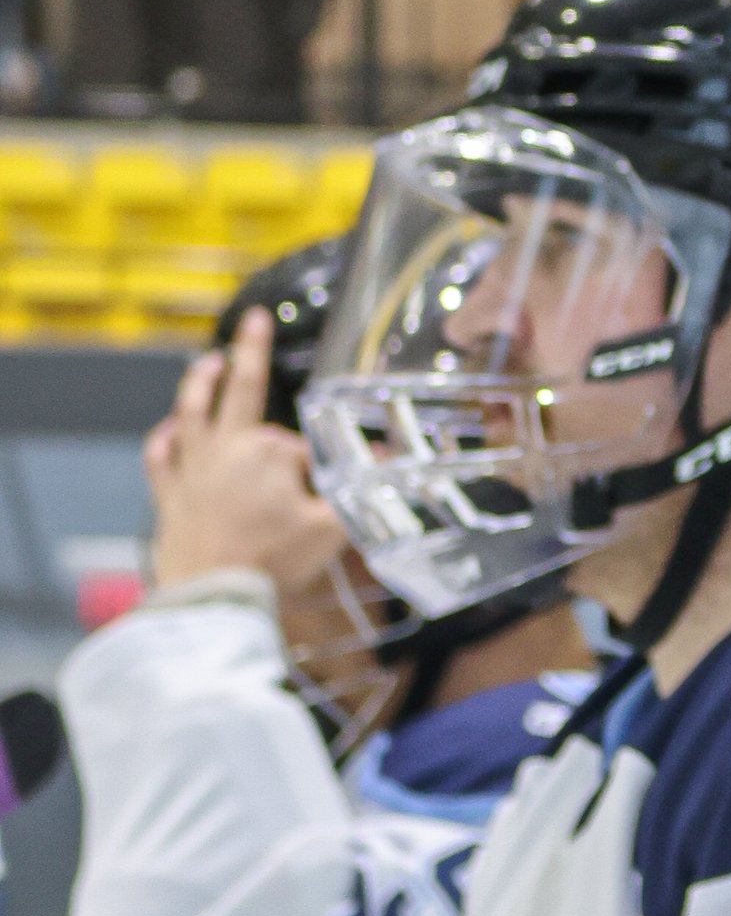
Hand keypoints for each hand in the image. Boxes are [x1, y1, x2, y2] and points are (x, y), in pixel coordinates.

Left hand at [145, 309, 344, 594]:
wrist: (212, 595)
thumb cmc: (271, 562)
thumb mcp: (329, 529)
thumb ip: (356, 490)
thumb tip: (384, 459)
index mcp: (268, 452)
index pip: (298, 449)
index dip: (312, 474)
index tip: (319, 500)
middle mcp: (226, 448)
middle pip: (241, 390)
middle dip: (251, 351)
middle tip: (254, 320)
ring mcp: (192, 469)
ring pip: (192, 412)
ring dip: (200, 383)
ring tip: (207, 362)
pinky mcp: (168, 493)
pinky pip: (160, 457)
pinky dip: (163, 439)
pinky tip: (168, 429)